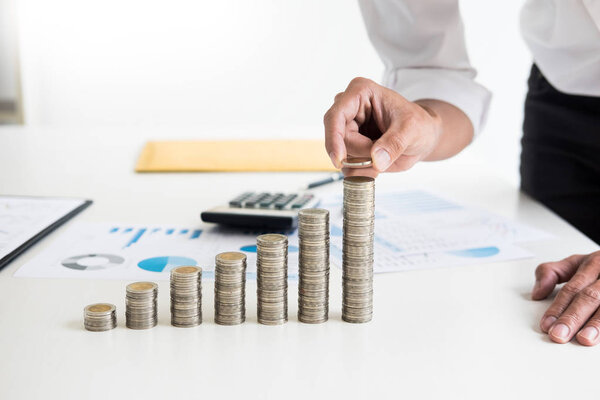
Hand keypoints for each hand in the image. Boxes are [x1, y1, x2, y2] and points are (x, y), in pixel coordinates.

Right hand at [323, 78, 442, 176]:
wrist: (422, 137)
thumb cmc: (418, 124)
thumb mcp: (412, 130)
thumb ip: (394, 143)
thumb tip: (376, 159)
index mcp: (360, 92)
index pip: (335, 116)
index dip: (334, 139)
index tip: (340, 160)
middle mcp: (348, 108)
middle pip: (339, 139)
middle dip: (360, 154)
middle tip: (382, 157)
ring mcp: (346, 127)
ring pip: (341, 154)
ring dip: (362, 163)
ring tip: (385, 156)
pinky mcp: (348, 145)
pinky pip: (346, 164)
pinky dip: (361, 170)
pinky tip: (377, 165)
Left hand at [532, 251, 599, 344]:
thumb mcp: (576, 262)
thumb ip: (552, 273)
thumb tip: (536, 293)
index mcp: (593, 263)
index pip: (572, 288)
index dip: (558, 307)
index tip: (547, 324)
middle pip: (589, 297)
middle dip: (573, 318)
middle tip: (559, 335)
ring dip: (597, 324)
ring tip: (584, 338)